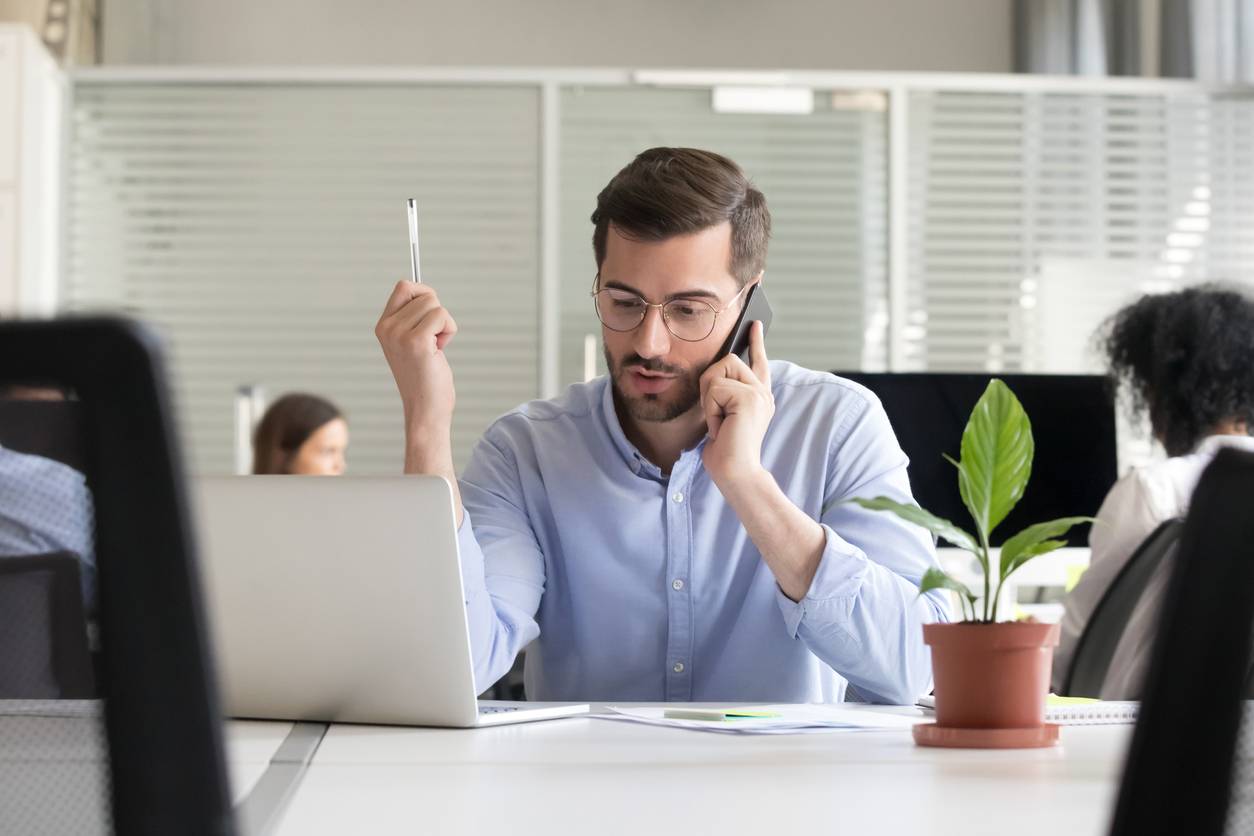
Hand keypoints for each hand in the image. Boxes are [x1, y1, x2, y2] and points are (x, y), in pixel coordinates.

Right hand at [374, 280, 457, 437]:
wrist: (425, 409)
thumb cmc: (425, 378)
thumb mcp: (412, 343)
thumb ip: (412, 319)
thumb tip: (427, 293)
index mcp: (383, 326)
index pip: (404, 287)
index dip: (424, 295)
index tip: (432, 317)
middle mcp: (387, 328)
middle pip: (424, 294)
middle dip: (437, 315)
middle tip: (433, 342)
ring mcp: (399, 334)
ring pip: (435, 305)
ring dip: (444, 325)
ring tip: (435, 349)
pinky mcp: (417, 341)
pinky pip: (443, 316)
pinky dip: (449, 331)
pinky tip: (440, 351)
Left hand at [700, 321, 773, 489]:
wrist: (736, 472)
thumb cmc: (725, 450)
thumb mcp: (722, 415)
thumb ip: (724, 393)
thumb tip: (714, 371)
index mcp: (758, 396)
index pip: (758, 362)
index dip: (756, 341)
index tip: (754, 323)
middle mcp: (762, 392)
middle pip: (726, 360)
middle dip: (710, 386)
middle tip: (716, 415)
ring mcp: (759, 393)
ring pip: (717, 372)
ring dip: (709, 399)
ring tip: (721, 422)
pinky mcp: (749, 398)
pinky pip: (715, 389)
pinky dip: (711, 410)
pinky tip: (722, 427)